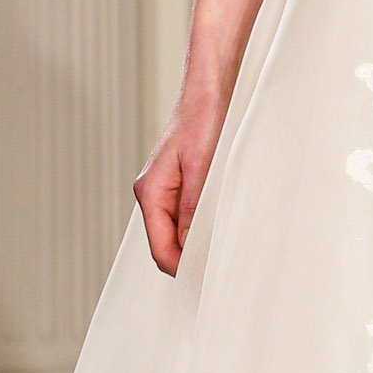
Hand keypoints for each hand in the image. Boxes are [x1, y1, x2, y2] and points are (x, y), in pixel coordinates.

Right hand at [133, 89, 227, 275]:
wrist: (210, 91)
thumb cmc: (204, 121)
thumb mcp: (201, 169)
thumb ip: (193, 210)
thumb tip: (192, 247)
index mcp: (150, 192)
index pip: (160, 247)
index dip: (181, 268)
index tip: (204, 281)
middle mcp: (154, 192)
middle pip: (167, 243)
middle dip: (189, 260)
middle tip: (218, 273)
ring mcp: (166, 188)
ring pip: (178, 231)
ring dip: (196, 243)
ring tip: (222, 252)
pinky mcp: (181, 182)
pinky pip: (187, 216)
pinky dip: (201, 226)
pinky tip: (220, 227)